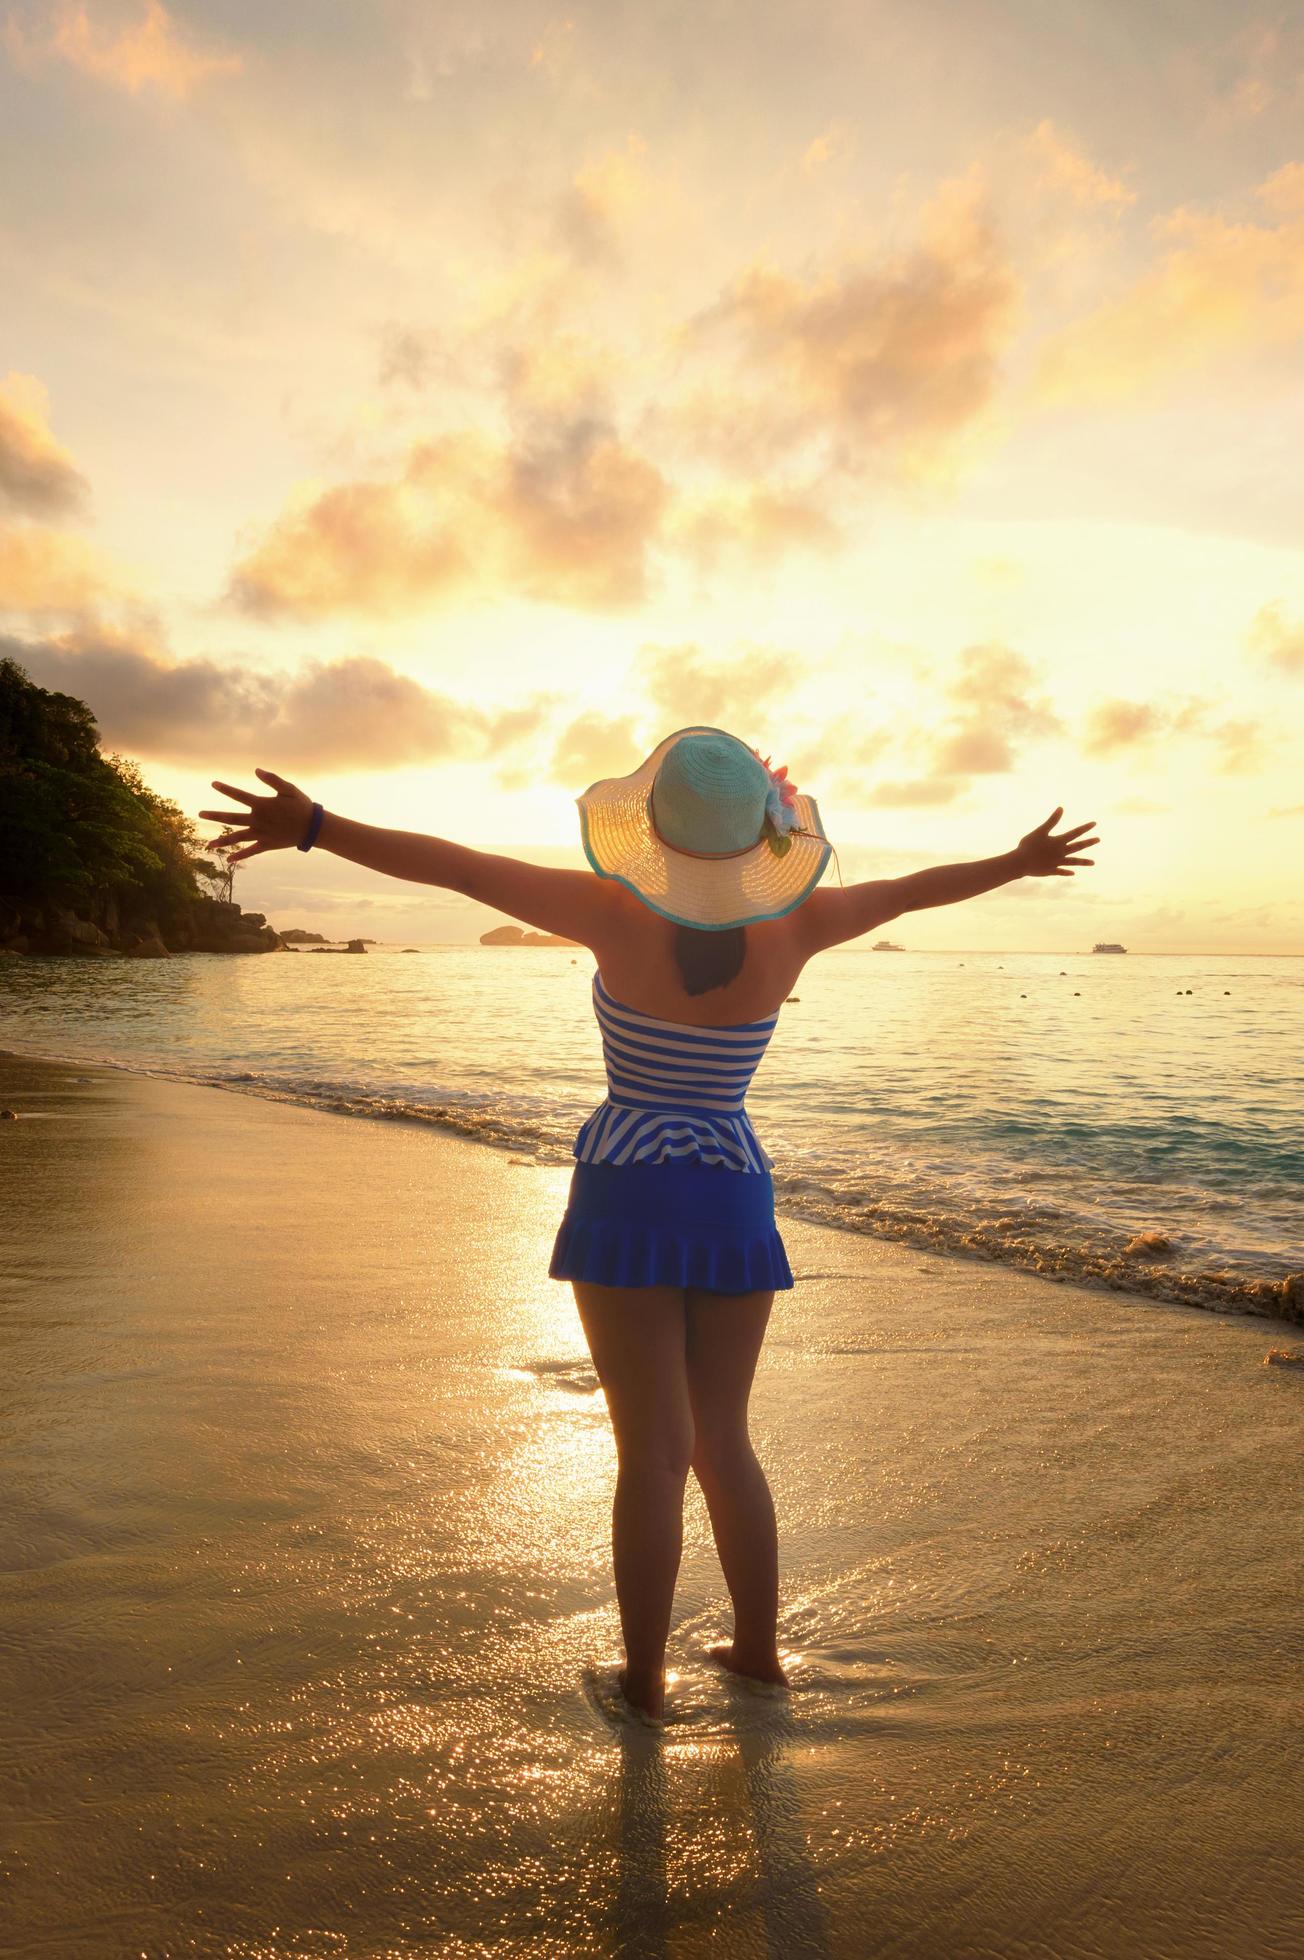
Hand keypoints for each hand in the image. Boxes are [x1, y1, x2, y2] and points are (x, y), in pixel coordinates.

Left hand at [198, 768, 313, 861]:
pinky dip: (240, 856)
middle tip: (200, 814)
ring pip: (238, 838)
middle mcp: (258, 820)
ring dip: (222, 841)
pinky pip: (251, 851)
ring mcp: (261, 834)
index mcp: (262, 805)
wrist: (313, 827)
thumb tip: (256, 770)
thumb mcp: (289, 789)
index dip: (226, 789)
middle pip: (232, 818)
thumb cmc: (302, 806)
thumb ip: (273, 779)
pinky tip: (229, 860)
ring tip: (208, 845)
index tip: (213, 784)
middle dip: (215, 816)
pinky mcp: (267, 845)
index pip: (239, 795)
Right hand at [1013, 807, 1098, 877]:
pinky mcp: (1051, 870)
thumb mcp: (1040, 831)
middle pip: (1078, 847)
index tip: (1094, 824)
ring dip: (1083, 862)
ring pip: (1073, 862)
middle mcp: (1061, 852)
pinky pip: (1061, 871)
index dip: (1085, 828)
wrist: (1021, 863)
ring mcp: (1057, 863)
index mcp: (1059, 841)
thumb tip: (1061, 808)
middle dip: (1088, 843)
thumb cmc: (1029, 845)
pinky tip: (1073, 873)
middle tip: (1098, 839)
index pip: (1075, 833)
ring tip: (1093, 863)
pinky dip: (1067, 872)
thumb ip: (1052, 820)